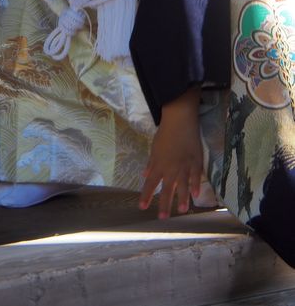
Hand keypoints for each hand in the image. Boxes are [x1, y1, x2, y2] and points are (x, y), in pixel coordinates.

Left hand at [139, 87, 202, 218]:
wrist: (180, 121)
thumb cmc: (165, 133)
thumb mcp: (154, 148)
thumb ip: (151, 163)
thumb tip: (145, 175)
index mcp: (159, 165)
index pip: (150, 184)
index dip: (146, 196)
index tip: (142, 208)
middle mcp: (171, 168)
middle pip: (166, 189)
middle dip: (164, 204)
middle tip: (163, 218)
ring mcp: (184, 166)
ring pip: (183, 186)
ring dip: (182, 199)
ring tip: (182, 210)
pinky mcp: (196, 161)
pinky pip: (196, 175)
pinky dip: (196, 184)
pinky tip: (196, 194)